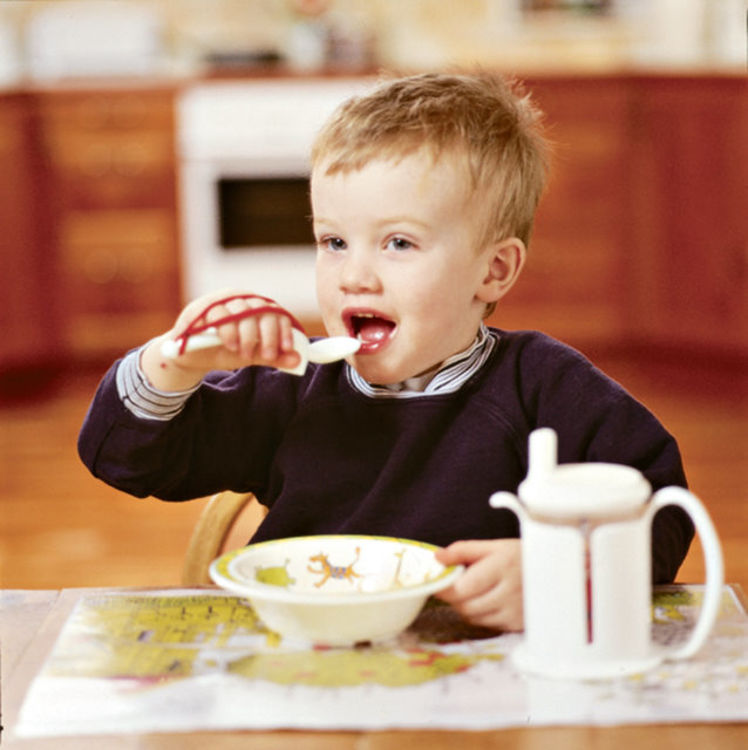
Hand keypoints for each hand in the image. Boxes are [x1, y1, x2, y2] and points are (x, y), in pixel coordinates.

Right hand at [141, 291, 301, 390]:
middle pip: (261, 310)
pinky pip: (219, 313)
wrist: (191, 357)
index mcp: (257, 309)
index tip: (286, 349)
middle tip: (266, 355)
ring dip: (246, 334)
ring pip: (241, 311)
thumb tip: (297, 360)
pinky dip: (227, 331)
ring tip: (243, 353)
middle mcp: (242, 300)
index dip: (284, 330)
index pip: (276, 313)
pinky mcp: (203, 307)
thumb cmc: (223, 351)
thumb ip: (272, 356)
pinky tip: (230, 345)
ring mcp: (222, 301)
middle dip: (267, 335)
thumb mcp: (250, 355)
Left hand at [435, 539, 522, 631]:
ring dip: (466, 606)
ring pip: (474, 617)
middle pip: (466, 606)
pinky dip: (481, 615)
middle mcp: (510, 591)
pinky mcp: (518, 624)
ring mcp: (515, 611)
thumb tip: (438, 557)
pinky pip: (487, 624)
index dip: (445, 588)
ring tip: (474, 591)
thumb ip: (462, 550)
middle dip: (455, 597)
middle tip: (455, 585)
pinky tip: (489, 601)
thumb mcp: (493, 547)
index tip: (438, 582)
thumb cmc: (519, 557)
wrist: (554, 574)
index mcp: (502, 566)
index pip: (463, 588)